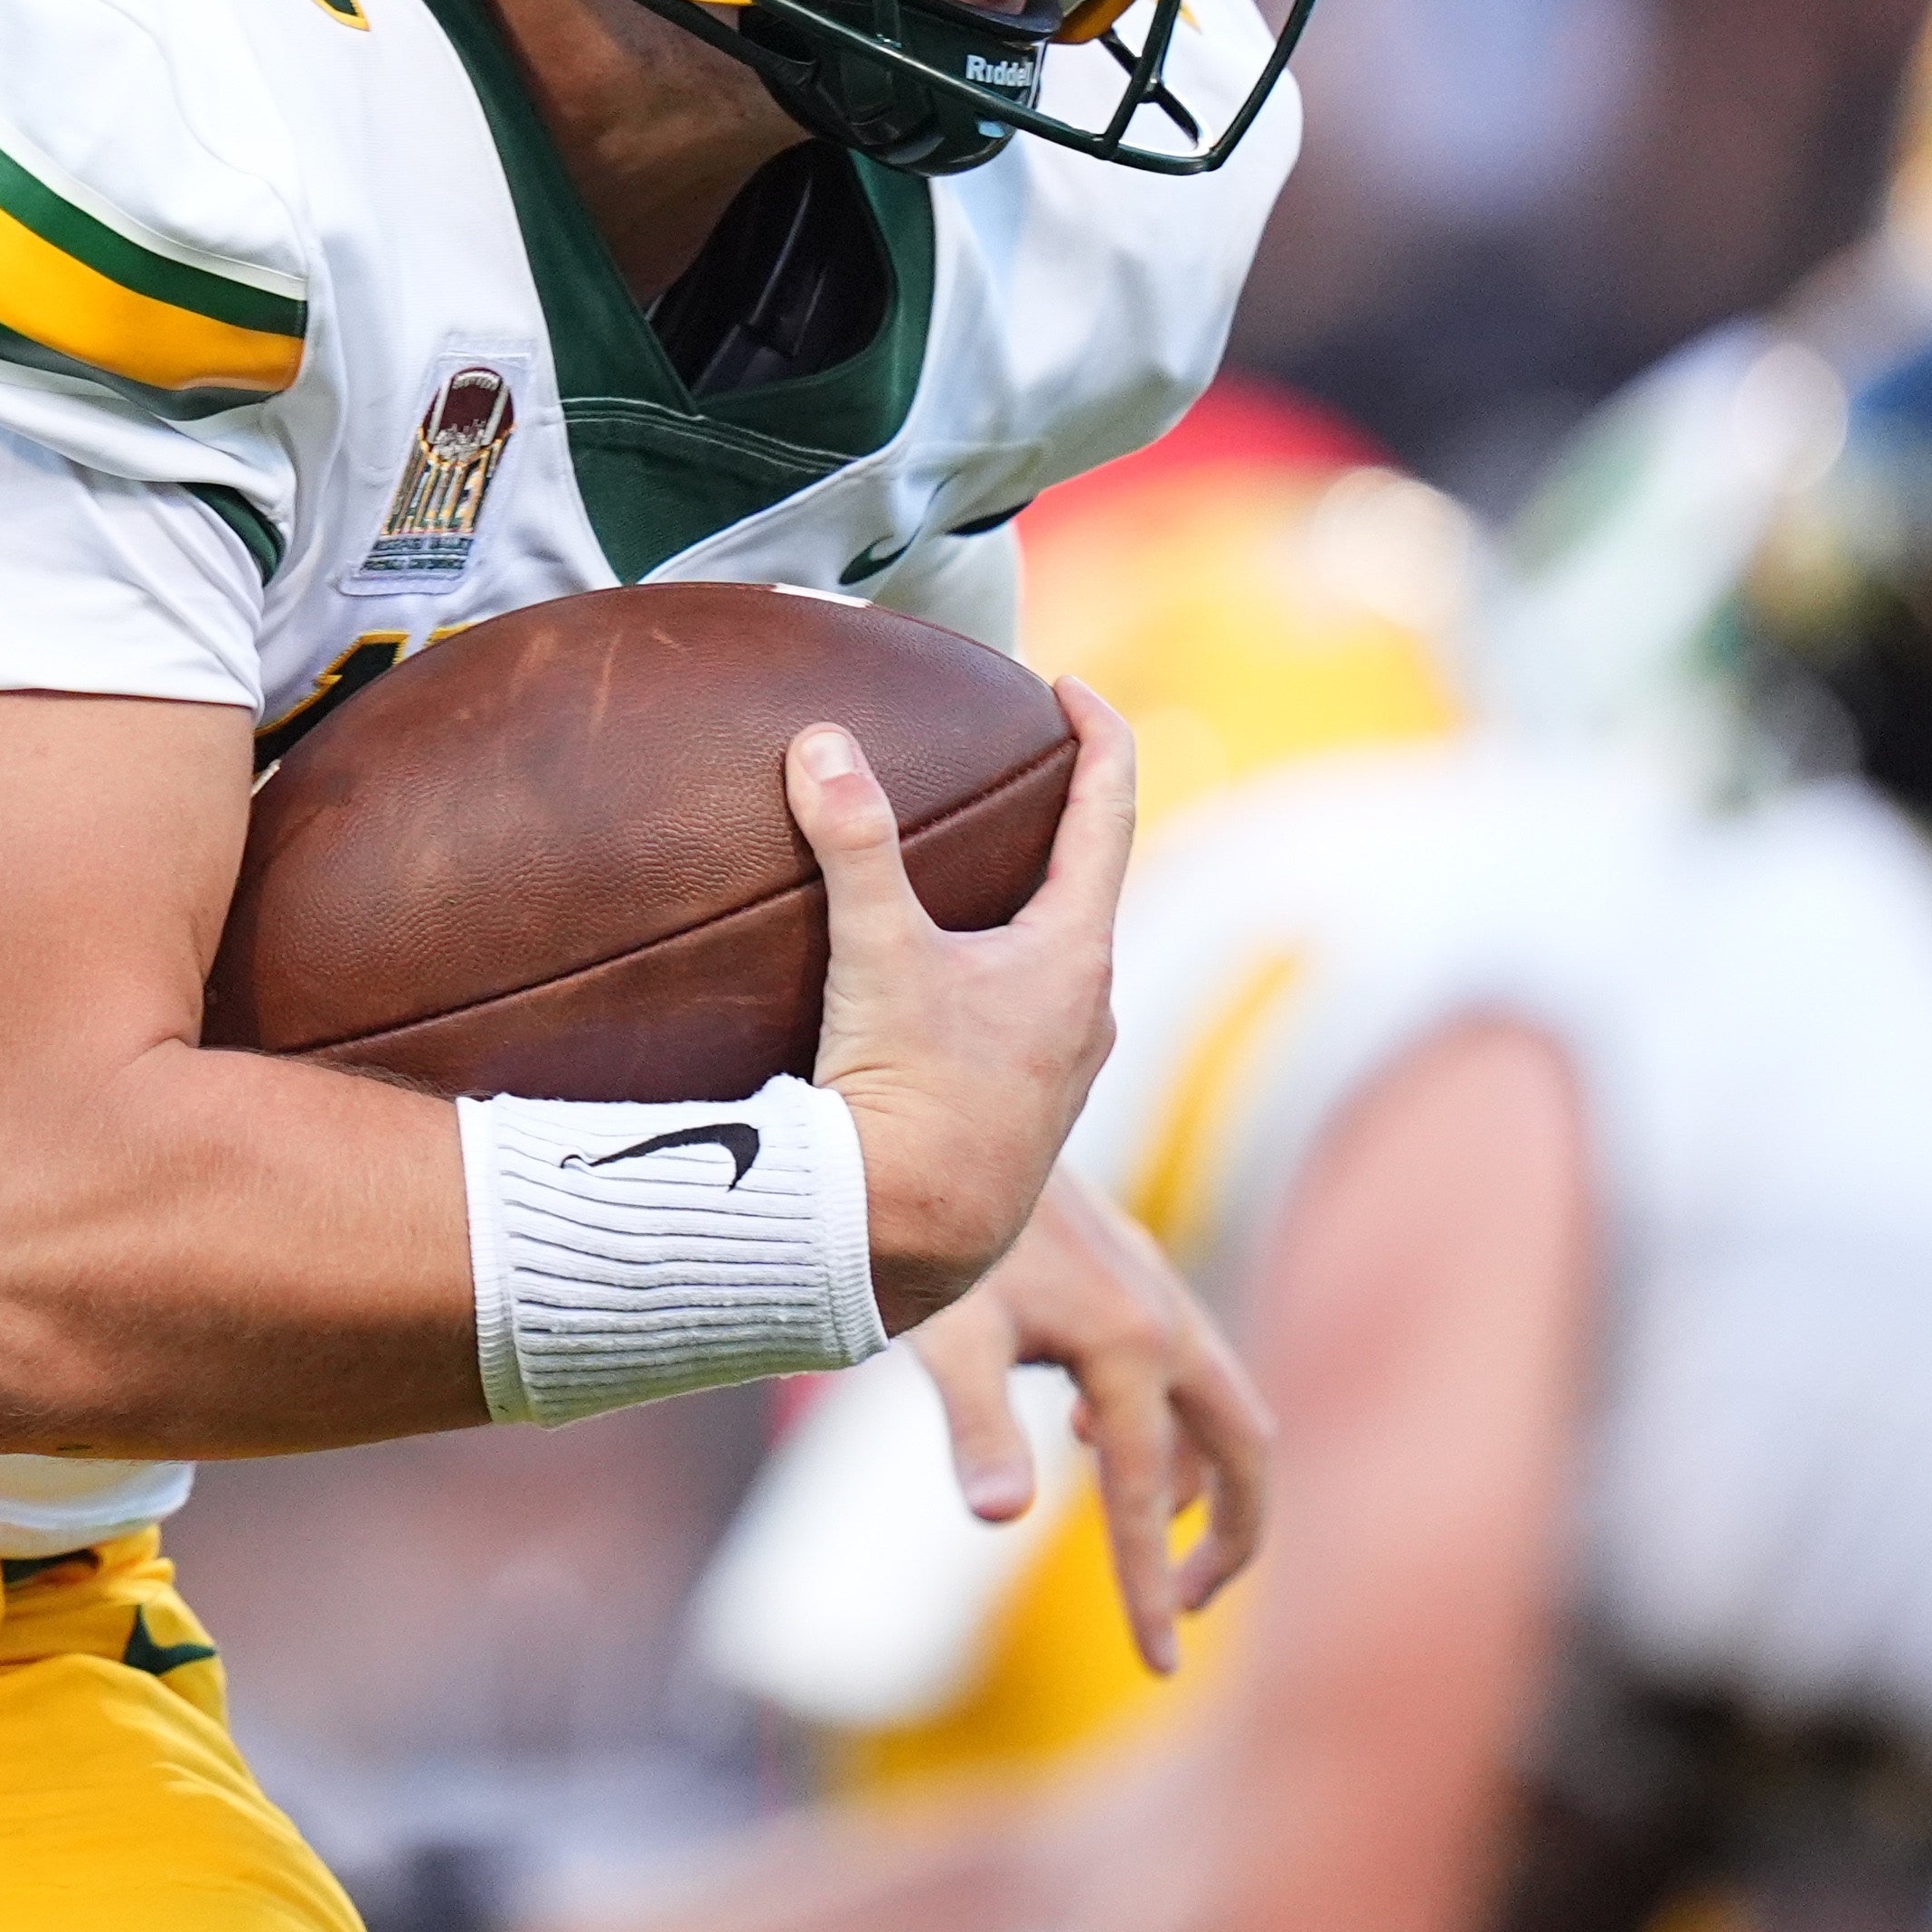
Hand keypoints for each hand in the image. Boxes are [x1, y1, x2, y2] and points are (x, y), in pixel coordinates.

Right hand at [793, 676, 1136, 1333]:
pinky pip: (1023, 1015)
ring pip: (1059, 957)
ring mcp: (1059, 1067)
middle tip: (1029, 765)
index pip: (1109, 809)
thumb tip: (822, 743)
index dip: (1098, 734)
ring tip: (982, 875)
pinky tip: (941, 990)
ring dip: (1030, 905)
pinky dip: (996, 972)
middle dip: (1064, 819)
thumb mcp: (879, 957)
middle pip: (1091, 883)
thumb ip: (853, 844)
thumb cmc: (911, 1101)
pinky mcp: (1022, 1113)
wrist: (913, 1245)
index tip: (1069, 686)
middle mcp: (1086, 1007)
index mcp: (1074, 953)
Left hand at [911, 1171, 1271, 1673]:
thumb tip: (1001, 1518)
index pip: (1145, 1497)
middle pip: (1246, 1452)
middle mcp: (1164, 1322)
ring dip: (1203, 1488)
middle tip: (1185, 1612)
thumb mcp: (946, 1335)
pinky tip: (1094, 1437)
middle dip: (1231, 1540)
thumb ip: (975, 1426)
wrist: (942, 1121)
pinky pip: (1184, 1377)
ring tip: (1152, 1552)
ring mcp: (1158, 1296)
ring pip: (1221, 1413)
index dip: (1148, 1588)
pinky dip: (1168, 1430)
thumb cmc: (931, 1236)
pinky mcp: (1135, 1280)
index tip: (1157, 1666)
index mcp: (1127, 1348)